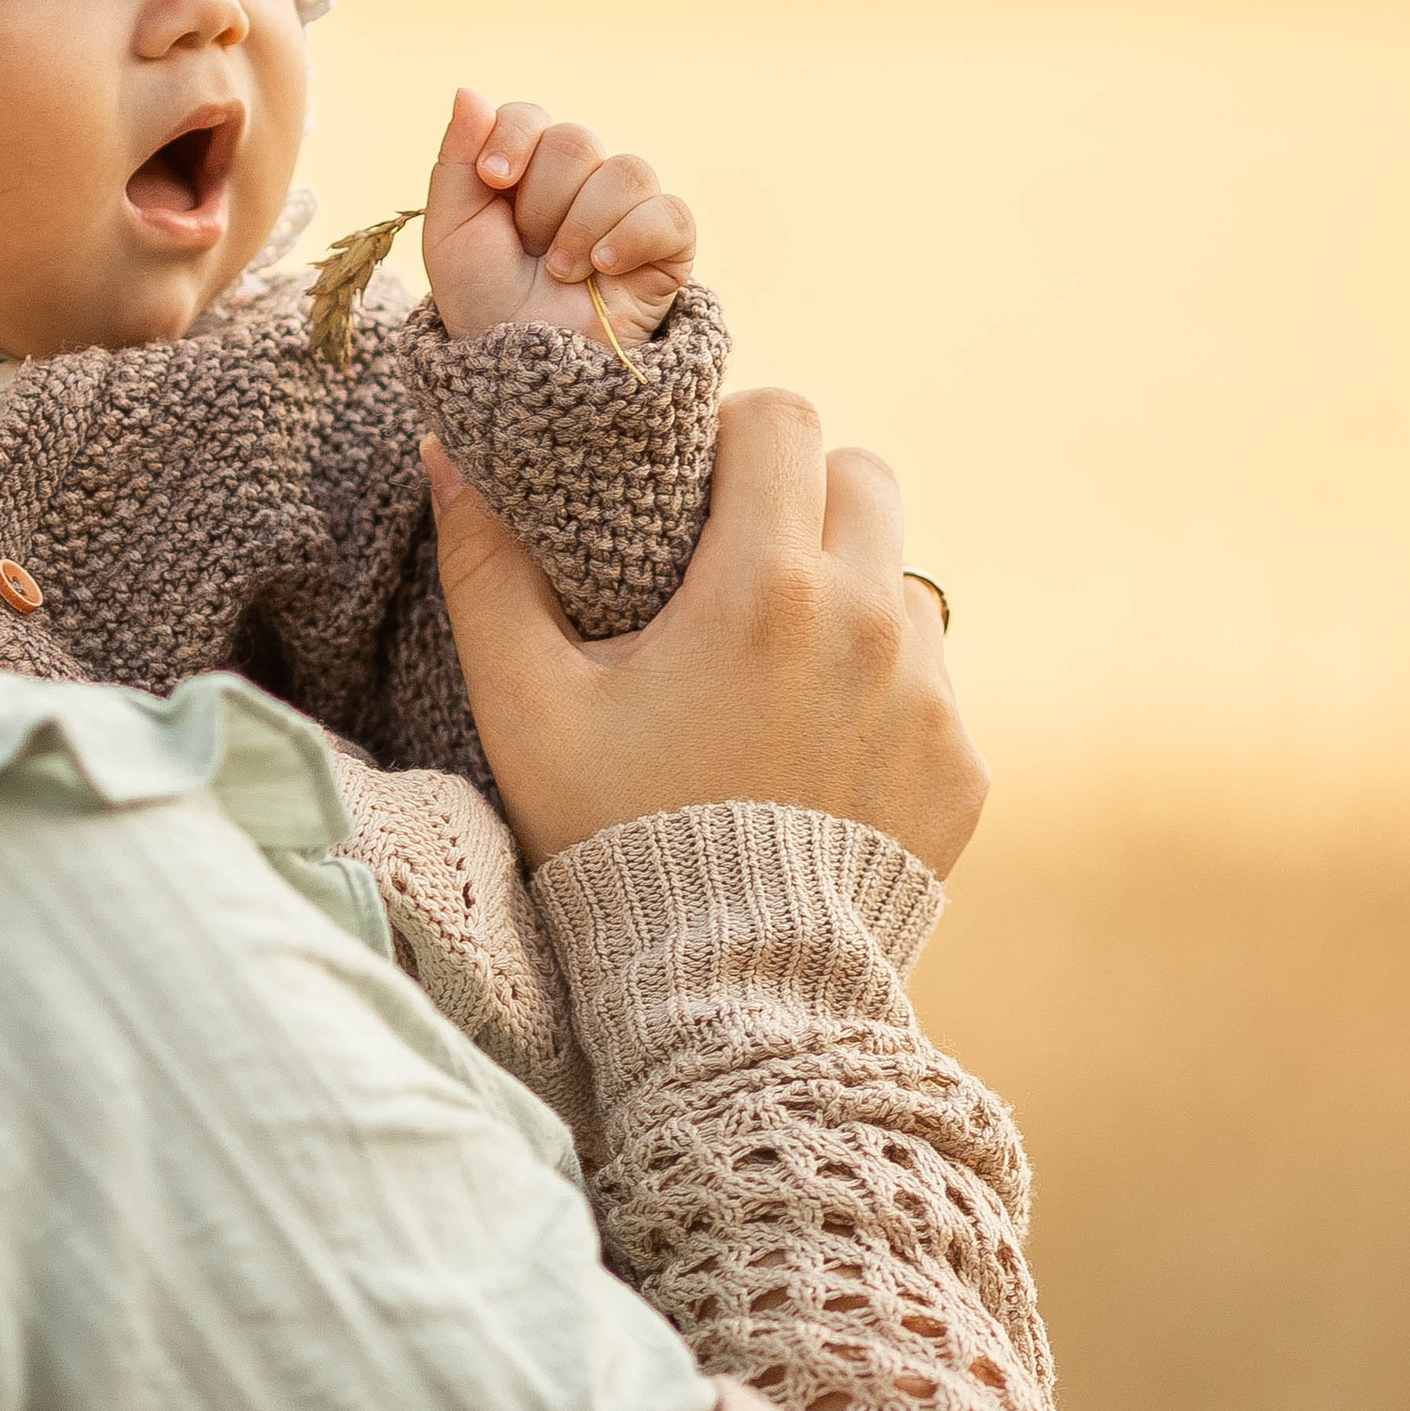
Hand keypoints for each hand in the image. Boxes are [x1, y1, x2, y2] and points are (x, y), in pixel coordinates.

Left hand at [421, 86, 696, 347]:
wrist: (522, 373)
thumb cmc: (484, 301)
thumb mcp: (450, 231)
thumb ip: (456, 158)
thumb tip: (467, 89)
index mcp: (528, 168)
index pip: (530, 116)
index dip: (514, 138)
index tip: (493, 179)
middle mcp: (582, 180)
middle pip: (575, 141)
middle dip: (541, 203)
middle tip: (530, 251)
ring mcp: (628, 211)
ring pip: (626, 171)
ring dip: (581, 226)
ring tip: (562, 272)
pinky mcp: (668, 247)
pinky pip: (670, 213)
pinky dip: (633, 236)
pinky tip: (604, 267)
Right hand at [424, 387, 986, 879]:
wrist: (725, 993)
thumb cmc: (613, 837)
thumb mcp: (527, 706)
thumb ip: (485, 568)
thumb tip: (446, 451)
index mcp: (767, 585)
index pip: (783, 417)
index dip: (731, 433)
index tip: (694, 488)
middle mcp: (869, 622)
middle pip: (861, 476)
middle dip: (800, 496)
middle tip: (735, 560)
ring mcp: (930, 697)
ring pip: (901, 577)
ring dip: (847, 594)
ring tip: (773, 665)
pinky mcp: (963, 766)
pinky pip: (932, 682)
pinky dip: (881, 692)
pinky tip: (812, 749)